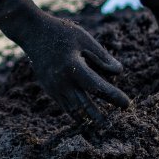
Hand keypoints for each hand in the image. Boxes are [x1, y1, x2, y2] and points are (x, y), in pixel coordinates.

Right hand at [0, 0, 129, 120]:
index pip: (97, 87)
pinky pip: (64, 106)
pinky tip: (85, 119)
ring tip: (100, 126)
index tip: (126, 104)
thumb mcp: (85, 39)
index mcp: (72, 67)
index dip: (113, 97)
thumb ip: (102, 57)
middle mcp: (61, 81)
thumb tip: (118, 73)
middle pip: (84, 105)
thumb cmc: (61, 32)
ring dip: (87, 119)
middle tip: (113, 126)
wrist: (31, 32)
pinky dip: (76, 114)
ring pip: (72, 110)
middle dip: (99, 117)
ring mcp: (53, 87)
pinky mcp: (49, 89)